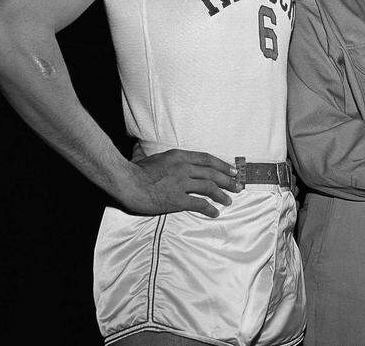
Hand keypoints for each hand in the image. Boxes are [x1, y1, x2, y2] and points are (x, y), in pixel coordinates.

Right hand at [119, 149, 241, 217]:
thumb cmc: (135, 171)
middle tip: (237, 187)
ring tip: (228, 201)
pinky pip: (198, 204)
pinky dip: (209, 208)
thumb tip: (151, 151)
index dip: (222, 165)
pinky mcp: (177, 199)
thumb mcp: (151, 157)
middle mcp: (184, 167)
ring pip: (209, 187)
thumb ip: (161, 157)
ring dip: (221, 195)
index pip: (207, 159)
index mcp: (179, 156)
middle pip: (212, 173)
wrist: (126, 183)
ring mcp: (181, 183)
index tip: (232, 170)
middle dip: (228, 180)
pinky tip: (214, 212)